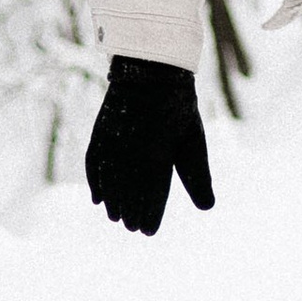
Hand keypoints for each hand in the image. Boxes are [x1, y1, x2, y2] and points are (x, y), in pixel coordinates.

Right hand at [85, 54, 214, 235]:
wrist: (151, 69)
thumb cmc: (177, 107)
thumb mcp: (192, 140)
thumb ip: (197, 175)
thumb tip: (208, 207)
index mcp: (157, 157)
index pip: (151, 198)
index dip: (149, 217)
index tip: (149, 231)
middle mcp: (131, 154)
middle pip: (127, 194)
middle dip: (130, 213)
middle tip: (133, 227)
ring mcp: (112, 143)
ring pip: (109, 183)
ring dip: (112, 203)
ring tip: (117, 217)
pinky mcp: (100, 133)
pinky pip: (93, 166)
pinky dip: (95, 184)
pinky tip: (97, 199)